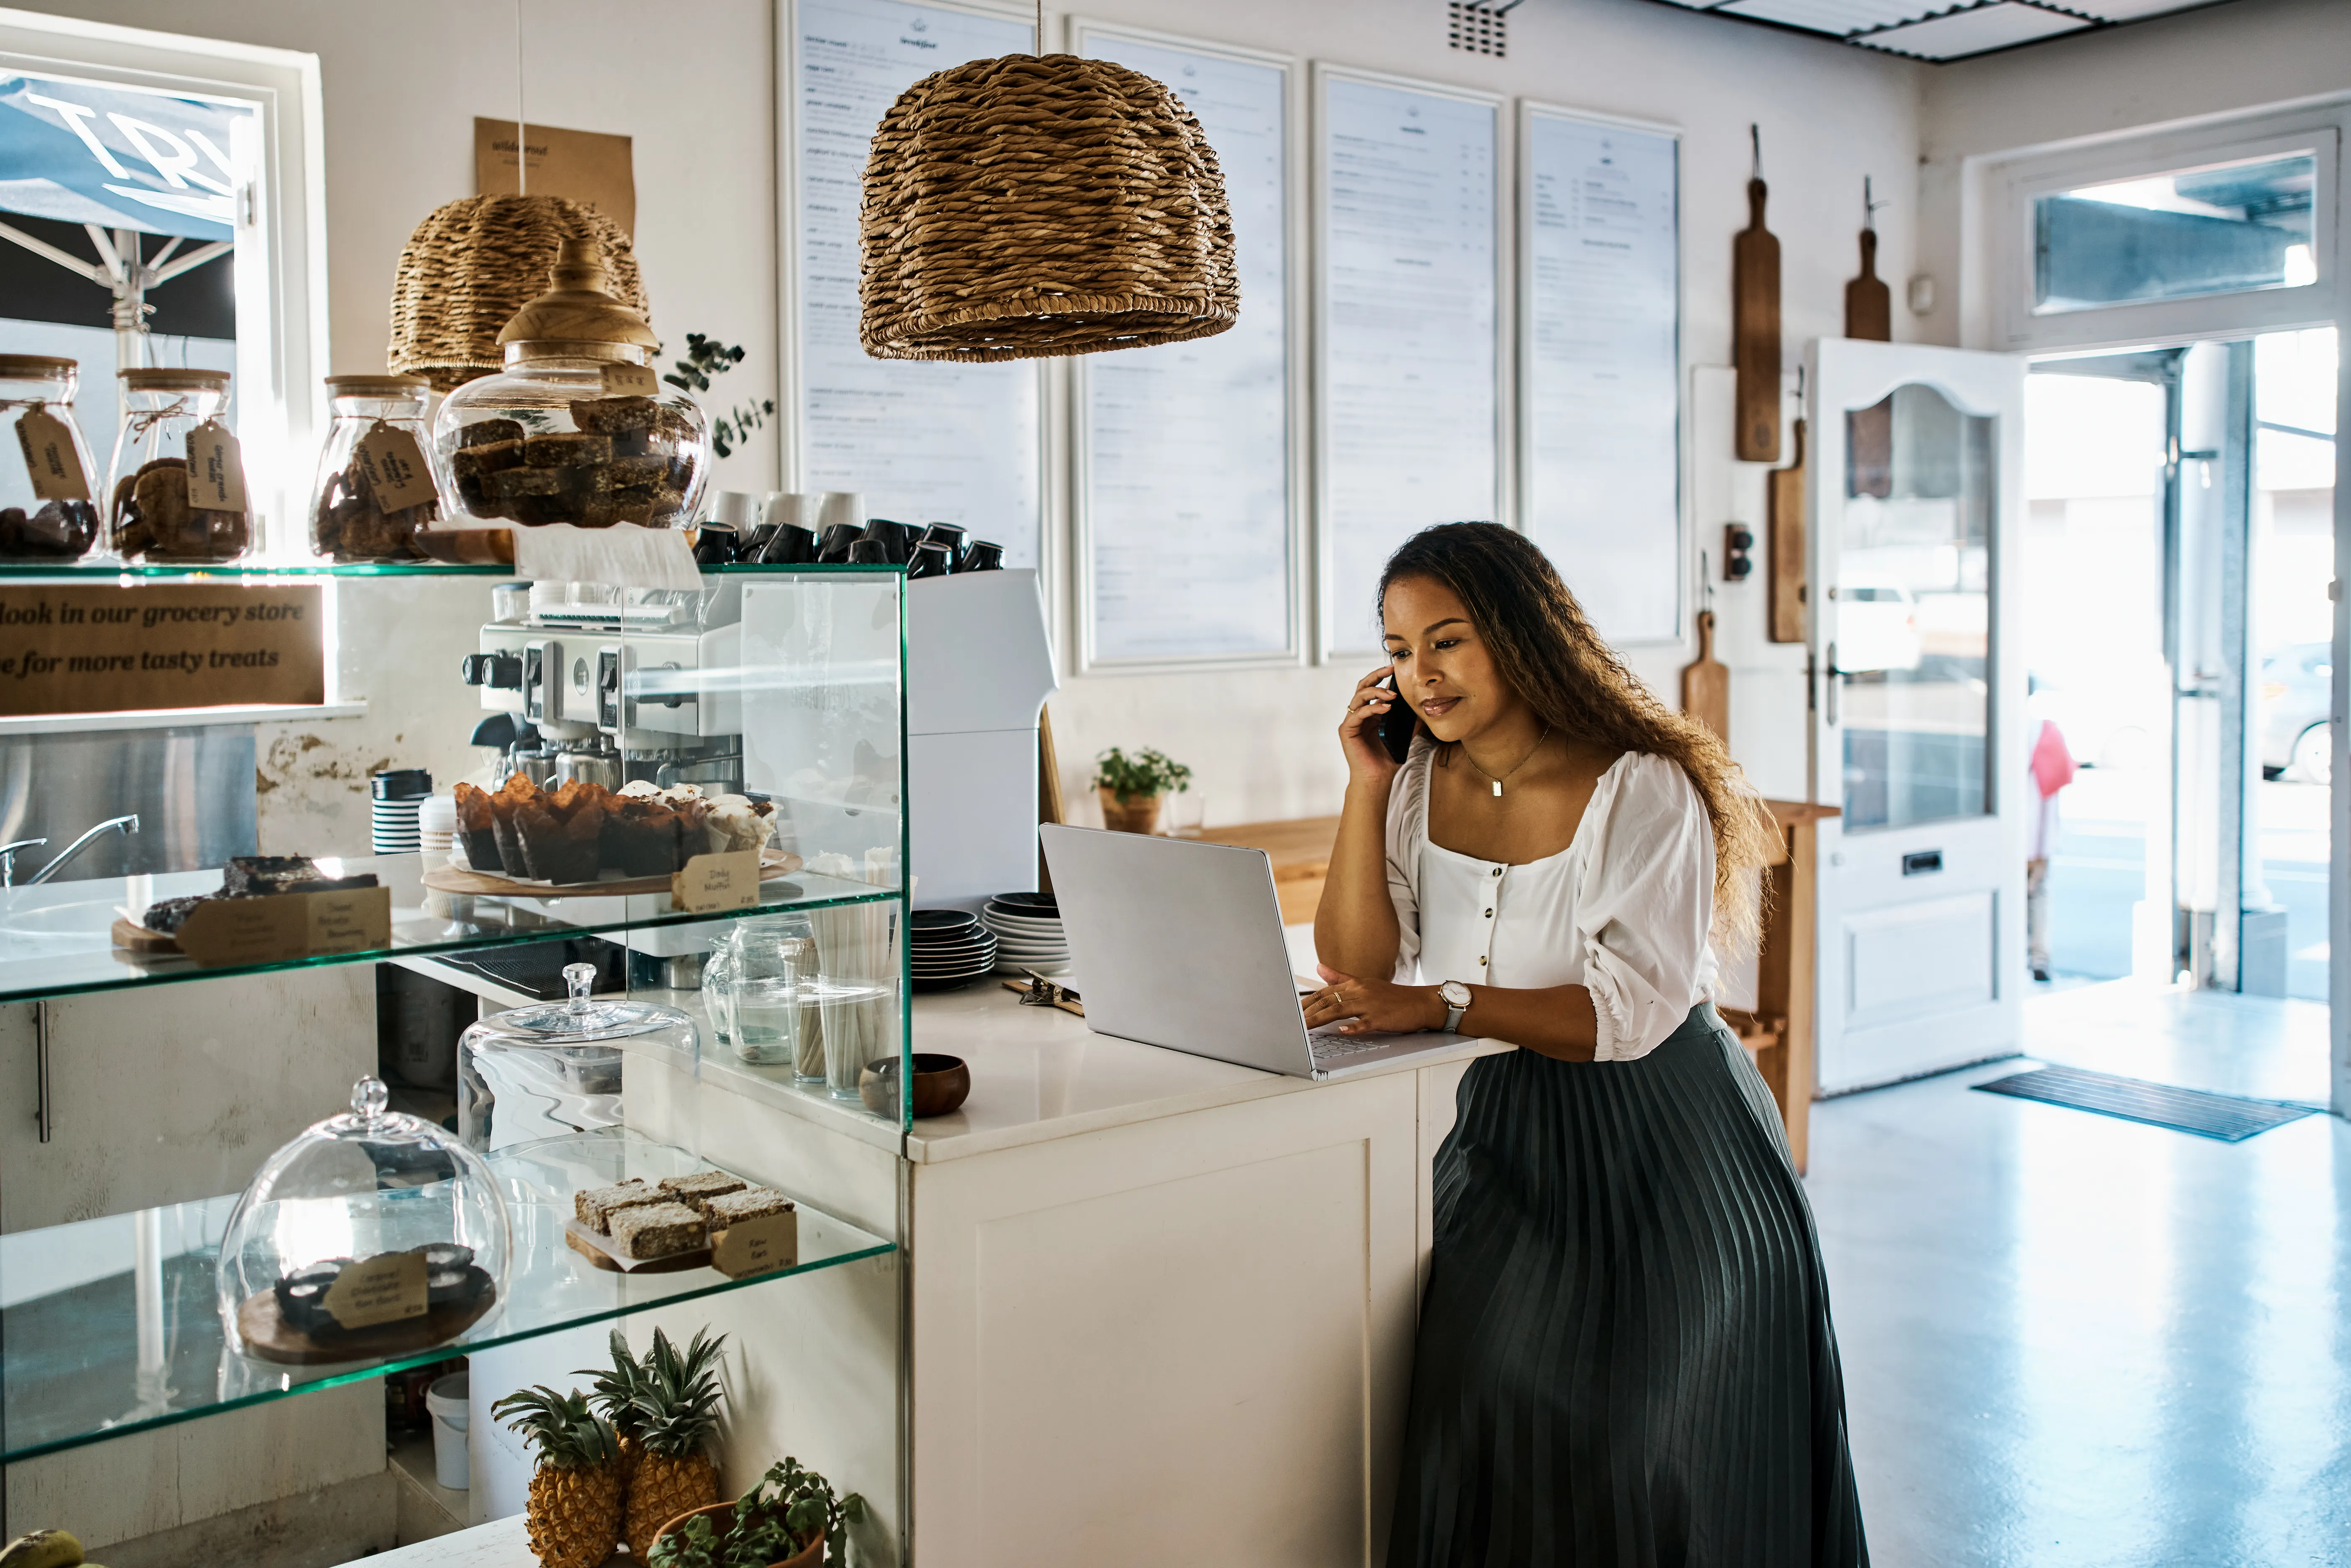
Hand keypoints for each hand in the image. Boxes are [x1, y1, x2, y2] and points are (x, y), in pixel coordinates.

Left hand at [1302, 963, 1441, 1035]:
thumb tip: (1319, 967)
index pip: (1324, 992)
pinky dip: (1352, 1027)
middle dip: (1307, 1012)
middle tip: (1291, 1022)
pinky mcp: (1380, 1018)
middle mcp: (1360, 991)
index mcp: (1355, 984)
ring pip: (1339, 1010)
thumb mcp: (1365, 983)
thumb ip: (1340, 977)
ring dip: (1319, 1019)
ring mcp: (1370, 1005)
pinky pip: (1363, 1023)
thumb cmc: (1393, 996)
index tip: (1291, 1010)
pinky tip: (1341, 1031)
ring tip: (1304, 1028)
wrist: (1420, 1003)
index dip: (1306, 1002)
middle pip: (1328, 1001)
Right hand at [1339, 665, 1404, 787]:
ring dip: (1376, 691)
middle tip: (1389, 669)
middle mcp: (1358, 715)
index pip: (1373, 689)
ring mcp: (1351, 722)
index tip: (1396, 669)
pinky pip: (1358, 713)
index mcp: (1370, 714)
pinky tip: (1386, 708)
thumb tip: (1423, 709)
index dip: (1383, 677)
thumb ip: (1409, 722)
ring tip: (1392, 695)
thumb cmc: (1387, 760)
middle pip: (1362, 686)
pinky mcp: (1347, 730)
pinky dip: (1372, 707)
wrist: (1377, 779)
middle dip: (1376, 675)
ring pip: (1359, 696)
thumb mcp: (1403, 736)